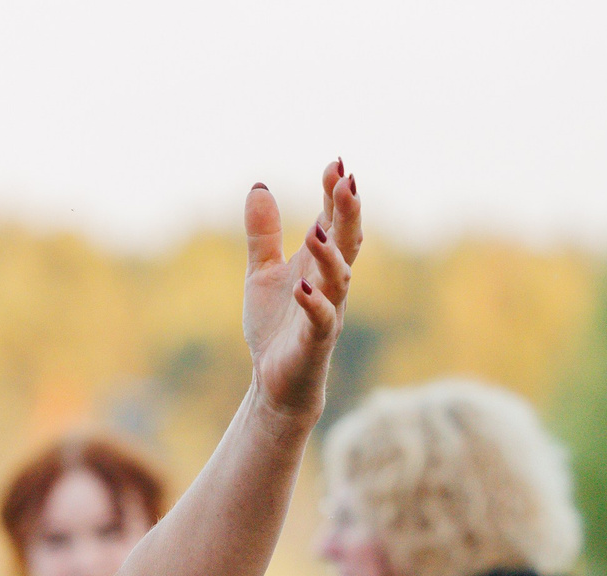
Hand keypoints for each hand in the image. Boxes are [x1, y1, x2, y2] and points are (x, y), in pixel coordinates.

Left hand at [243, 160, 361, 420]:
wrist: (274, 380)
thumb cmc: (276, 326)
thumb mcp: (263, 272)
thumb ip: (264, 234)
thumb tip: (258, 187)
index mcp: (320, 264)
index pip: (333, 222)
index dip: (335, 194)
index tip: (335, 163)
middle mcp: (331, 284)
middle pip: (347, 242)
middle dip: (348, 213)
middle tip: (347, 181)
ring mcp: (328, 311)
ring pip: (339, 279)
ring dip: (330, 255)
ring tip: (317, 231)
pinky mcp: (316, 341)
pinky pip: (321, 320)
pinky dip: (313, 303)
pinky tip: (302, 287)